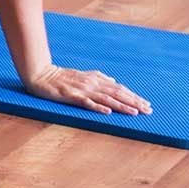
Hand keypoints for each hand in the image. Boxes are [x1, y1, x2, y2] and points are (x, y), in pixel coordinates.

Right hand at [24, 65, 150, 114]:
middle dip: (134, 102)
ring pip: (106, 98)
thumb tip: (113, 81)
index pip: (119, 89)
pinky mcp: (71, 95)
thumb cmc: (60, 76)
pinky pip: (87, 102)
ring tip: (135, 113)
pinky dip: (98, 107)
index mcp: (95, 79)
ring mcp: (82, 90)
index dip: (133, 96)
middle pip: (117, 93)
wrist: (40, 74)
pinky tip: (108, 112)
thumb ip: (98, 77)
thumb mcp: (82, 75)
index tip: (146, 104)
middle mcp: (92, 84)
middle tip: (148, 110)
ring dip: (122, 106)